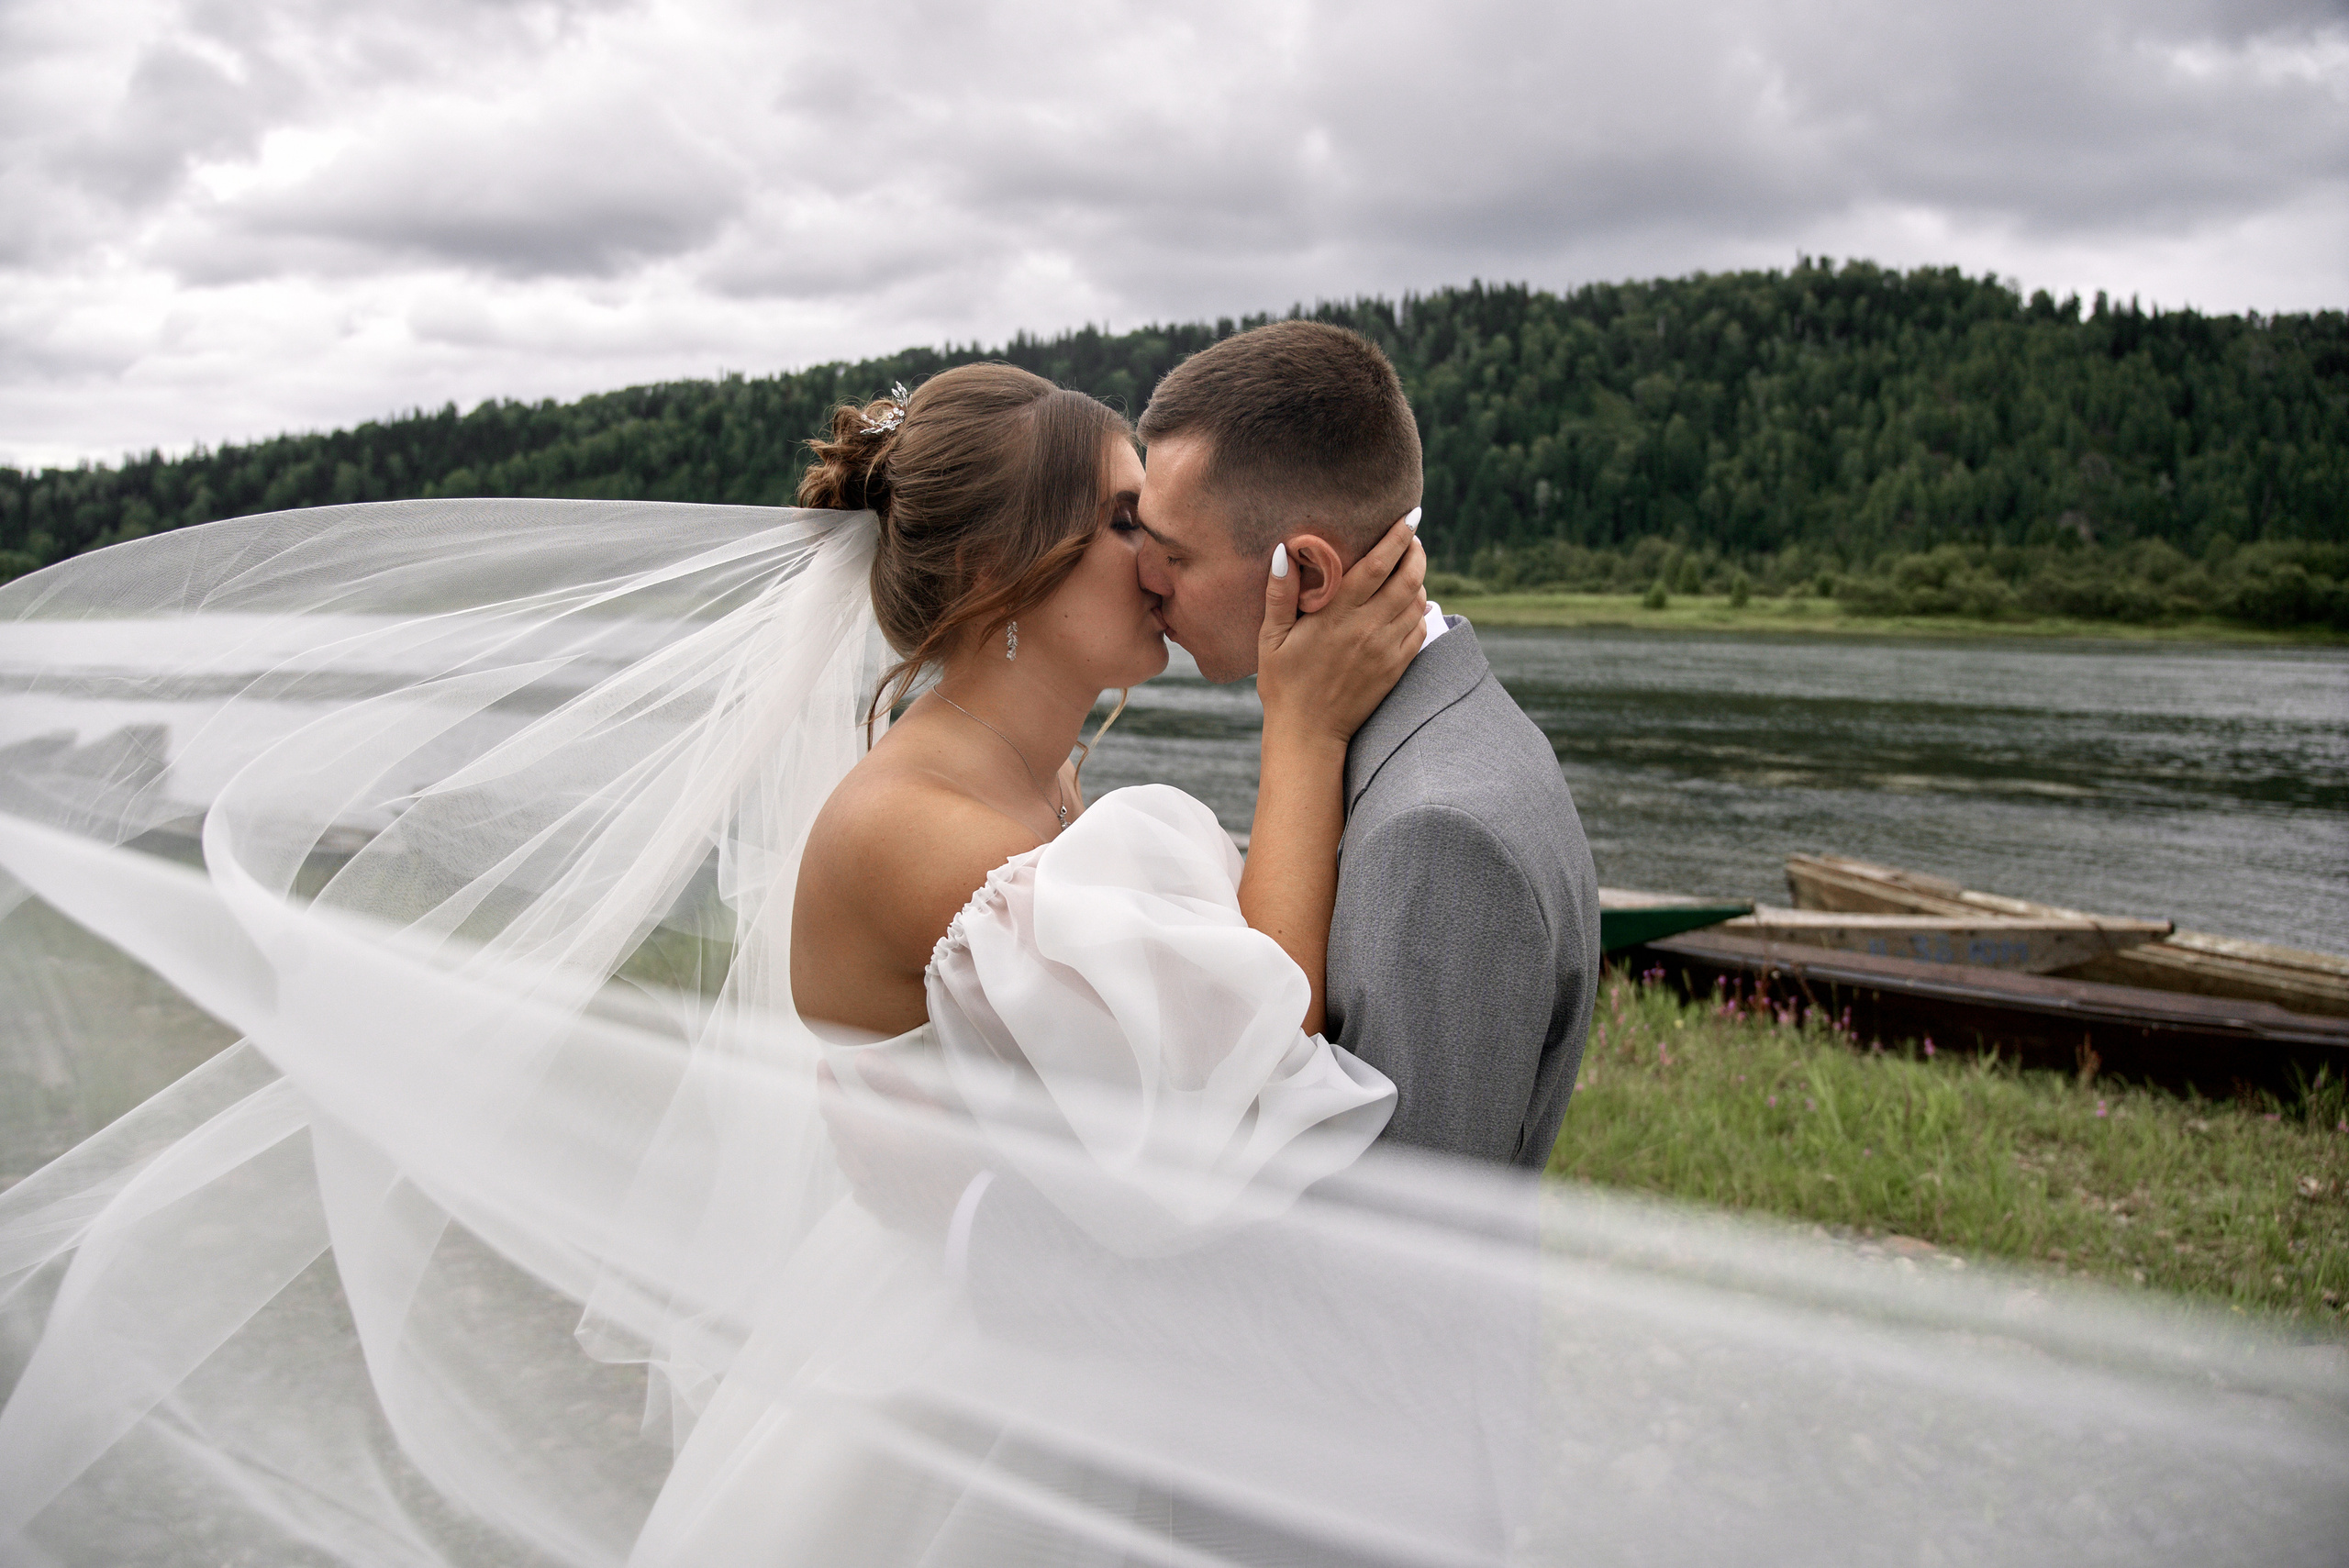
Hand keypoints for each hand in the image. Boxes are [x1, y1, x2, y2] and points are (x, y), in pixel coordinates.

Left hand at [816, 1057, 983, 1242]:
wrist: (971, 1209)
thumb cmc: (954, 1156)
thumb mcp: (927, 1110)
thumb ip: (891, 1082)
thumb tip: (862, 1059)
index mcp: (866, 1140)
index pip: (830, 1106)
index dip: (825, 1083)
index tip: (825, 1065)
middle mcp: (860, 1169)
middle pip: (838, 1133)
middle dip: (841, 1110)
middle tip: (852, 1093)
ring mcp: (870, 1194)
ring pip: (849, 1161)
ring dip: (852, 1140)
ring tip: (871, 1127)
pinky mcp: (882, 1212)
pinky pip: (863, 1186)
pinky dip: (867, 1169)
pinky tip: (886, 1165)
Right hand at [1255, 515, 1427, 751]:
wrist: (1309, 733)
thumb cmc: (1284, 683)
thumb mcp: (1271, 638)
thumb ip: (1280, 594)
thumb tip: (1282, 552)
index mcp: (1337, 616)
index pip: (1378, 566)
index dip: (1398, 538)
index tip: (1410, 517)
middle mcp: (1368, 629)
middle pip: (1408, 579)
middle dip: (1416, 552)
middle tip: (1413, 537)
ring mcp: (1386, 650)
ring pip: (1417, 603)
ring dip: (1419, 580)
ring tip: (1410, 566)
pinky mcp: (1396, 668)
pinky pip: (1419, 630)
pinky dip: (1419, 611)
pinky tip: (1409, 604)